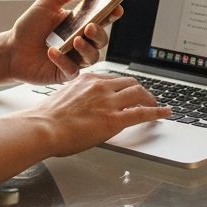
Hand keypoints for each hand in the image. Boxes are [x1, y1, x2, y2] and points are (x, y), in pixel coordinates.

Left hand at [7, 0, 123, 84]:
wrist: (11, 49)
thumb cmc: (29, 27)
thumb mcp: (47, 3)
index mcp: (80, 24)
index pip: (102, 19)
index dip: (112, 14)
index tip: (116, 8)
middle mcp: (81, 42)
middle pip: (101, 40)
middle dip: (99, 33)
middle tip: (90, 27)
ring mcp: (74, 59)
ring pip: (92, 57)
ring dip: (86, 48)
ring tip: (75, 40)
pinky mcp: (65, 73)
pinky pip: (72, 69)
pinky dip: (64, 61)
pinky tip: (53, 52)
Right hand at [24, 73, 170, 155]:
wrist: (42, 128)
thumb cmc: (46, 119)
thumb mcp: (63, 98)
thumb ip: (77, 97)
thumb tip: (82, 105)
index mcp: (87, 79)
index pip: (114, 79)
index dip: (125, 86)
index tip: (128, 90)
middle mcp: (100, 86)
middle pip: (130, 83)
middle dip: (141, 91)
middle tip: (146, 99)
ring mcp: (108, 102)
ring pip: (139, 94)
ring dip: (150, 100)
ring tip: (156, 106)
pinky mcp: (114, 119)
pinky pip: (142, 113)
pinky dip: (157, 112)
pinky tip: (165, 113)